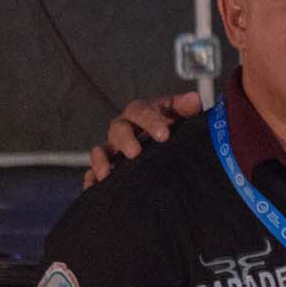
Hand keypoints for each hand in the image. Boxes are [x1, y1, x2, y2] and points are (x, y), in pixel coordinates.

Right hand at [84, 90, 203, 187]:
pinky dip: (92, 177)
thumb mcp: (183, 114)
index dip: (150, 121)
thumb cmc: (176, 124)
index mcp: (142, 112)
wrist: (171, 141)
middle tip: (135, 153)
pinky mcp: (110, 163)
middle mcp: (124, 127)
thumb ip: (186, 108)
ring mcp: (115, 146)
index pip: (140, 111)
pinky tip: (93, 187)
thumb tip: (193, 99)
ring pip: (102, 149)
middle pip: (118, 129)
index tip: (163, 135)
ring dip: (102, 160)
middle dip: (125, 140)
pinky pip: (95, 170)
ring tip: (106, 173)